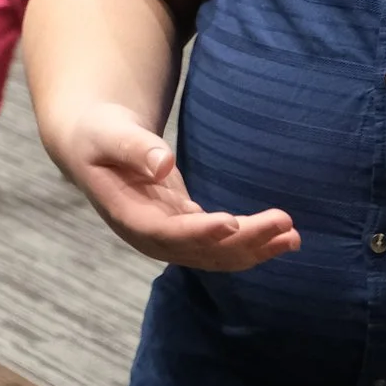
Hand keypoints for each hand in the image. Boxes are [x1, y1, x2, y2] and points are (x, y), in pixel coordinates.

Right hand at [53, 102, 298, 270]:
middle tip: (284, 224)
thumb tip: (162, 164)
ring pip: (215, 253)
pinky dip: (250, 240)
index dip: (199, 232)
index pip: (166, 233)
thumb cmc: (99, 133)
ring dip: (254, 247)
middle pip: (200, 250)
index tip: (232, 222)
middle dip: (243, 241)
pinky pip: (220, 243)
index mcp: (127, 216)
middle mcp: (150, 236)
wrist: (93, 144)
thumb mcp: (108, 133)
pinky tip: (282, 237)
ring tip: (292, 237)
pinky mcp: (184, 228)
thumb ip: (134, 148)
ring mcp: (168, 236)